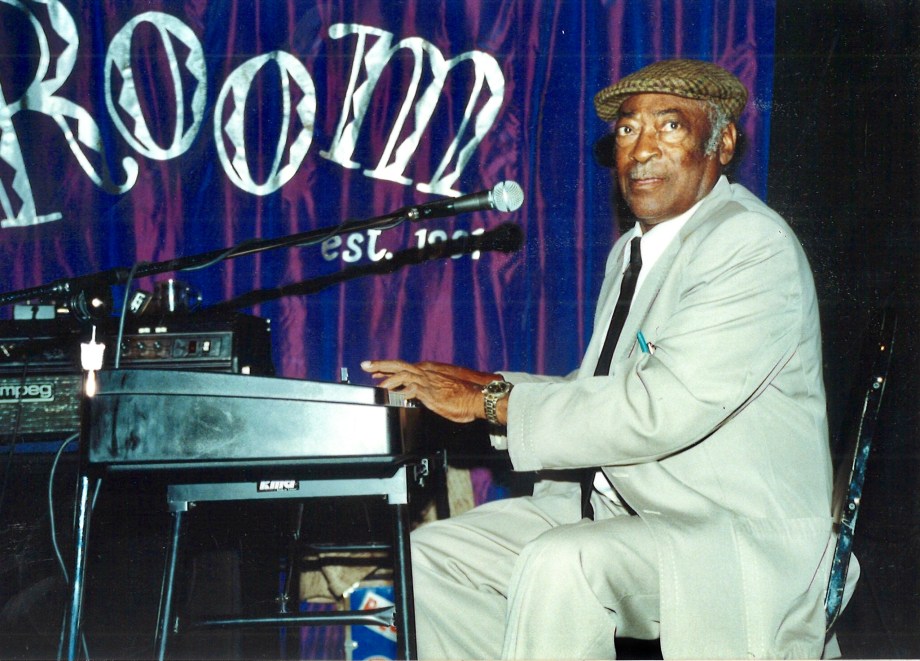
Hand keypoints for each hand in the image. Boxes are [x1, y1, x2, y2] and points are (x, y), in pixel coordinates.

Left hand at [361, 359, 495, 422]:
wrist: (478, 398)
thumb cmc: (463, 397)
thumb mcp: (442, 392)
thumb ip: (429, 392)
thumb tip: (419, 396)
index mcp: (428, 372)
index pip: (404, 367)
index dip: (388, 369)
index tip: (375, 371)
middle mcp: (426, 373)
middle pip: (399, 365)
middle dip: (381, 365)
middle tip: (365, 365)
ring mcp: (428, 382)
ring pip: (402, 375)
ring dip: (388, 380)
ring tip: (377, 387)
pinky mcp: (431, 393)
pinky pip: (412, 389)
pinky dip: (400, 392)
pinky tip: (393, 396)